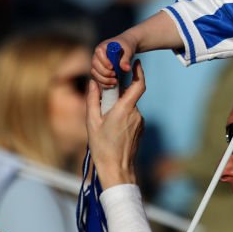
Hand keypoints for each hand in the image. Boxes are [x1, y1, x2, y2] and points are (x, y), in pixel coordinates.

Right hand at [86, 60, 145, 187]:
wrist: (117, 169)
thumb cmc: (102, 147)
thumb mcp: (92, 122)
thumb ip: (92, 100)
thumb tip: (93, 83)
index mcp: (124, 109)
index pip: (138, 85)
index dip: (139, 72)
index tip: (136, 62)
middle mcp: (136, 114)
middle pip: (129, 95)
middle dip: (117, 95)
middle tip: (103, 103)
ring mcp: (140, 122)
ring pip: (129, 107)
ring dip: (118, 108)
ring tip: (105, 123)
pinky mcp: (140, 129)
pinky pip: (131, 116)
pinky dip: (122, 117)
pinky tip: (112, 129)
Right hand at [92, 34, 137, 87]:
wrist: (125, 49)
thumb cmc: (126, 47)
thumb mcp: (128, 51)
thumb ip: (126, 59)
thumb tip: (126, 69)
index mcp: (103, 47)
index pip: (99, 52)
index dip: (104, 61)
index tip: (112, 67)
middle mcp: (97, 55)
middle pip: (95, 64)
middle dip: (105, 72)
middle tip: (115, 75)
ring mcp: (96, 64)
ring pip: (94, 73)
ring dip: (104, 79)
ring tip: (115, 81)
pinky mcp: (98, 71)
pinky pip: (97, 79)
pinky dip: (103, 83)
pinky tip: (112, 85)